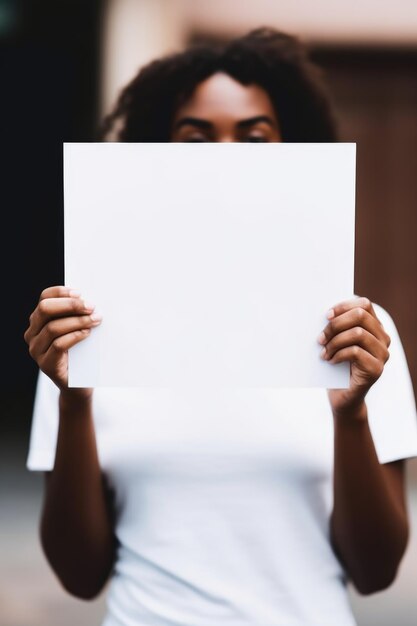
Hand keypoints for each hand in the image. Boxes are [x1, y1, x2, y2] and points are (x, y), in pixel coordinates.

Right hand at [24, 286, 101, 398]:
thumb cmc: (80, 352)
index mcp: (38, 320)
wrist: (79, 383)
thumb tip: (91, 300)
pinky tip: (87, 333)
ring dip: (77, 321)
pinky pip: (58, 345)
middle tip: (91, 306)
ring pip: (53, 327)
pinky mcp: (45, 364)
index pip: (44, 298)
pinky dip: (75, 336)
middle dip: (70, 305)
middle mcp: (32, 333)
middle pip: (45, 310)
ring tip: (95, 320)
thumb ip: (77, 315)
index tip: (80, 293)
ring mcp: (36, 350)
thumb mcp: (77, 329)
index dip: (61, 292)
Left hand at [318, 296, 390, 416]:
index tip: (325, 316)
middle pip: (360, 315)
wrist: (342, 396)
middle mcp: (383, 338)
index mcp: (374, 327)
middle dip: (335, 324)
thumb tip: (325, 313)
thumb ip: (336, 326)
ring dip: (334, 341)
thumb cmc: (337, 365)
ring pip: (357, 333)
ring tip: (324, 351)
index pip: (364, 304)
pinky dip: (338, 354)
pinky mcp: (377, 369)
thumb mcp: (336, 341)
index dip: (344, 306)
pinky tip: (330, 360)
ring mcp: (383, 354)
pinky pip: (355, 352)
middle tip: (320, 338)